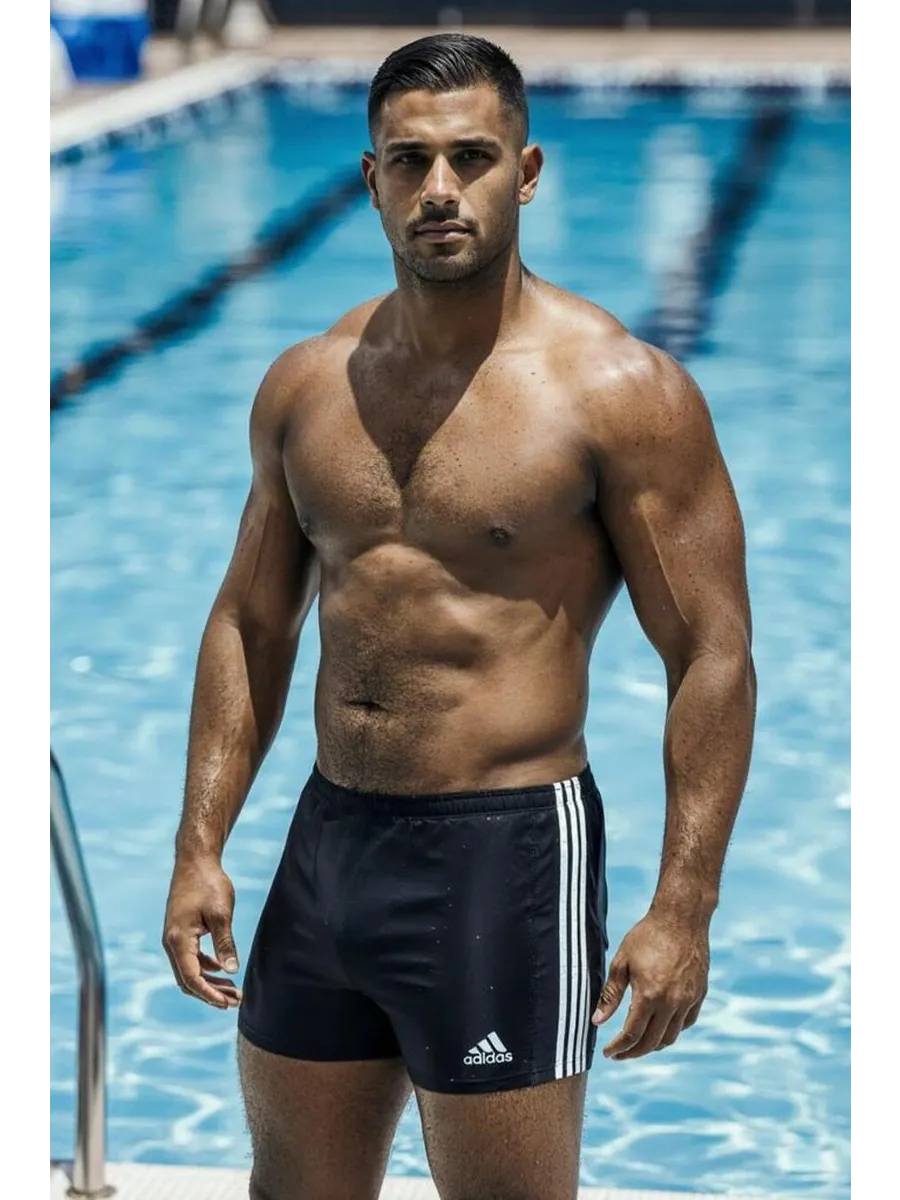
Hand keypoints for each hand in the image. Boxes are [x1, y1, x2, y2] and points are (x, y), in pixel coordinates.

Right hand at [162, 857, 241, 1009]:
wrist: (195, 861)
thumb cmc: (208, 883)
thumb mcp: (221, 914)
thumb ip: (225, 943)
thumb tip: (232, 971)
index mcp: (178, 940)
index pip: (192, 978)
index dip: (210, 994)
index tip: (229, 1003)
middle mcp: (171, 942)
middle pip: (188, 980)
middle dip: (211, 993)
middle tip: (236, 1000)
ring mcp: (174, 938)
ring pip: (189, 970)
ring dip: (209, 982)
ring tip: (233, 989)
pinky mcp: (180, 932)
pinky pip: (190, 958)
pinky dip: (205, 967)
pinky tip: (222, 969)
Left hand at [592, 910, 708, 1059]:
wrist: (681, 918)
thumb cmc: (647, 935)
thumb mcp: (622, 962)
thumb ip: (610, 995)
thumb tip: (596, 1021)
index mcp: (649, 994)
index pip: (632, 1034)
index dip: (618, 1048)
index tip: (608, 1053)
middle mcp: (672, 1002)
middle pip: (652, 1042)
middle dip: (633, 1052)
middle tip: (619, 1054)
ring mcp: (688, 1000)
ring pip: (671, 1037)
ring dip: (653, 1045)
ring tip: (638, 1043)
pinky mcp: (699, 994)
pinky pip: (686, 1023)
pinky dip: (672, 1031)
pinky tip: (660, 1027)